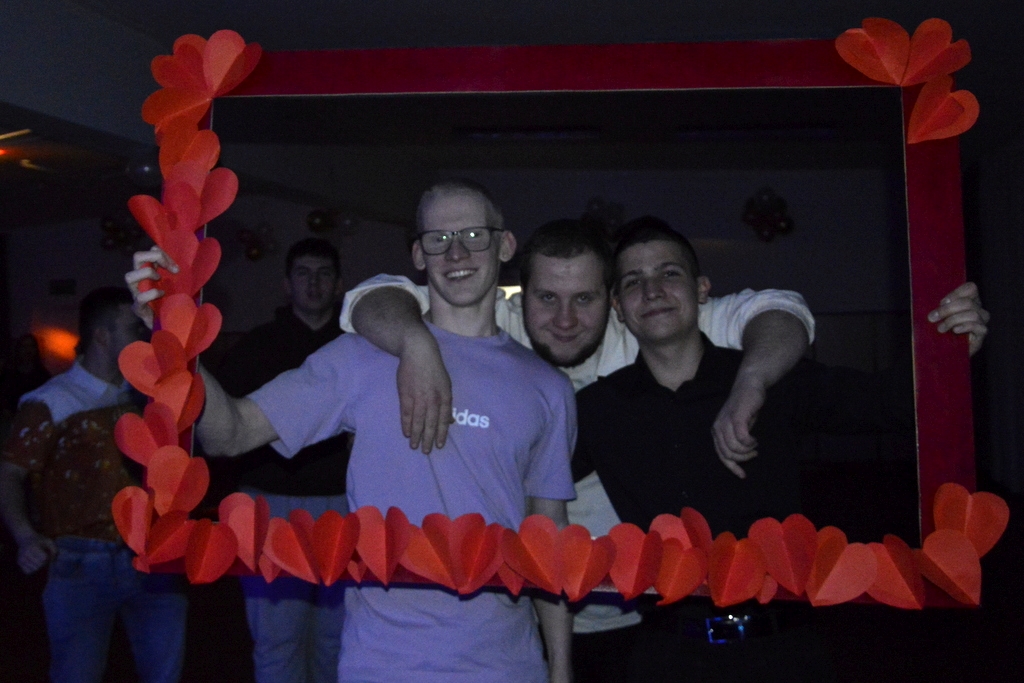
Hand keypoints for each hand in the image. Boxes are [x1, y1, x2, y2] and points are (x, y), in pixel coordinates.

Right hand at [15, 532, 55, 574]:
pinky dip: (32, 569)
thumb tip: (53, 562)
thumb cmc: (39, 540)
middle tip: (42, 557)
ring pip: (34, 569)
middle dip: (44, 562)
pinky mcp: (19, 562)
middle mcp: (26, 553)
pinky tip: (33, 563)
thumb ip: (54, 550)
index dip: (47, 557)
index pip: (43, 558)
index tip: (46, 553)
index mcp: (33, 547)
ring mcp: (21, 558)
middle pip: (39, 565)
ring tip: (38, 560)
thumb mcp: (49, 541)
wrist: (25, 538)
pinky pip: (28, 571)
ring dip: (38, 566)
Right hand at [124, 247, 178, 328]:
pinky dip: (152, 294)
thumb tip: (185, 264)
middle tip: (169, 269)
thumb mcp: (177, 285)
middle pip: (137, 257)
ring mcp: (136, 293)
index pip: (151, 251)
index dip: (163, 253)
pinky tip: (162, 295)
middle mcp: (140, 279)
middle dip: (154, 257)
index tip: (176, 267)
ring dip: (147, 274)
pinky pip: (139, 297)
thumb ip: (176, 275)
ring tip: (159, 279)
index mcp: (150, 271)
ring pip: (129, 276)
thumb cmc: (171, 303)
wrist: (166, 326)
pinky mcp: (138, 308)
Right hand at [397, 330, 452, 453]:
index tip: (439, 445)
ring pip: (418, 421)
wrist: (418, 353)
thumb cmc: (434, 368)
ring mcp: (418, 397)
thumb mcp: (446, 384)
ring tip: (414, 446)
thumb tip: (451, 421)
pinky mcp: (405, 394)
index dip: (442, 434)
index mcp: (444, 396)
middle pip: (431, 423)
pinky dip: (406, 424)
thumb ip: (447, 404)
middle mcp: (432, 399)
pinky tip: (406, 432)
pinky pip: (405, 413)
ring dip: (416, 435)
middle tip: (426, 451)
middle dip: (428, 439)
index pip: (444, 420)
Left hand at [711, 376, 765, 478]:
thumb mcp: (738, 427)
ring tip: (755, 445)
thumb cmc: (745, 407)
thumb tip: (740, 458)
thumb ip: (736, 440)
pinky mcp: (736, 418)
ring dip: (747, 450)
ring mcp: (726, 422)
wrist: (749, 386)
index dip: (732, 467)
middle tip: (754, 453)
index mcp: (717, 431)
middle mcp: (718, 428)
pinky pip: (742, 438)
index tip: (743, 475)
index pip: (721, 455)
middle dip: (743, 459)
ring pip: (734, 448)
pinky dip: (750, 442)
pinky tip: (754, 439)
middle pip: (728, 454)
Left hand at [927, 282, 988, 355]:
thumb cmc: (938, 330)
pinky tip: (955, 331)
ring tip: (941, 329)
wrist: (944, 351)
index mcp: (968, 299)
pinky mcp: (981, 333)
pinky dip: (964, 327)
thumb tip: (931, 304)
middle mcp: (978, 308)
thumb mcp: (936, 316)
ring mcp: (982, 321)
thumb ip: (937, 307)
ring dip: (953, 320)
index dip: (956, 293)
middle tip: (933, 318)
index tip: (941, 302)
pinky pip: (976, 326)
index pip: (970, 288)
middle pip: (967, 302)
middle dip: (947, 309)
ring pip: (972, 314)